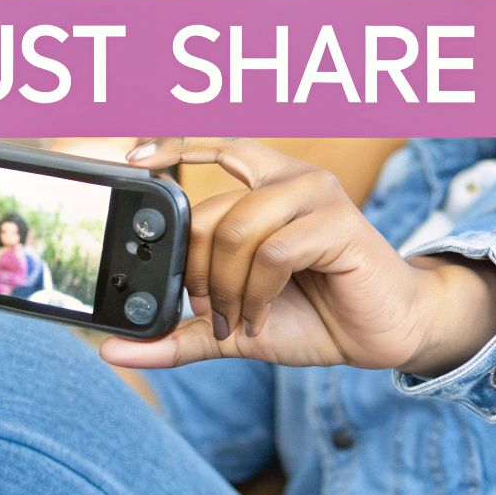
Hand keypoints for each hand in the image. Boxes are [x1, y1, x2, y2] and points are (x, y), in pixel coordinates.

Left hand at [99, 138, 495, 375]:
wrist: (382, 335)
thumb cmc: (315, 317)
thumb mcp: (235, 327)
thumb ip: (180, 333)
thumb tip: (113, 349)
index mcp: (268, 186)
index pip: (217, 145)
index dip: (174, 145)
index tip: (132, 160)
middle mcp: (291, 179)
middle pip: (211, 212)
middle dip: (196, 274)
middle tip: (208, 313)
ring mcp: (317, 196)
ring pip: (238, 229)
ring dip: (226, 288)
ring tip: (238, 319)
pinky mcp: (338, 223)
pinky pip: (273, 251)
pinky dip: (258, 293)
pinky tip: (262, 315)